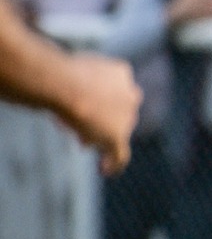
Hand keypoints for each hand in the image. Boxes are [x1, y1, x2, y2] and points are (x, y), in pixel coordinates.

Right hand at [58, 52, 140, 174]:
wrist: (66, 85)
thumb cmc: (59, 72)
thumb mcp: (66, 68)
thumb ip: (71, 79)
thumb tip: (54, 84)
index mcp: (121, 73)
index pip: (113, 89)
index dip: (99, 99)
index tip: (85, 104)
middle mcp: (130, 95)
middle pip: (117, 111)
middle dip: (101, 119)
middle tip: (84, 126)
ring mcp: (127, 117)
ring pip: (116, 131)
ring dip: (100, 136)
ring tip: (82, 141)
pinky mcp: (118, 136)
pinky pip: (120, 154)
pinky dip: (113, 162)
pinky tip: (105, 170)